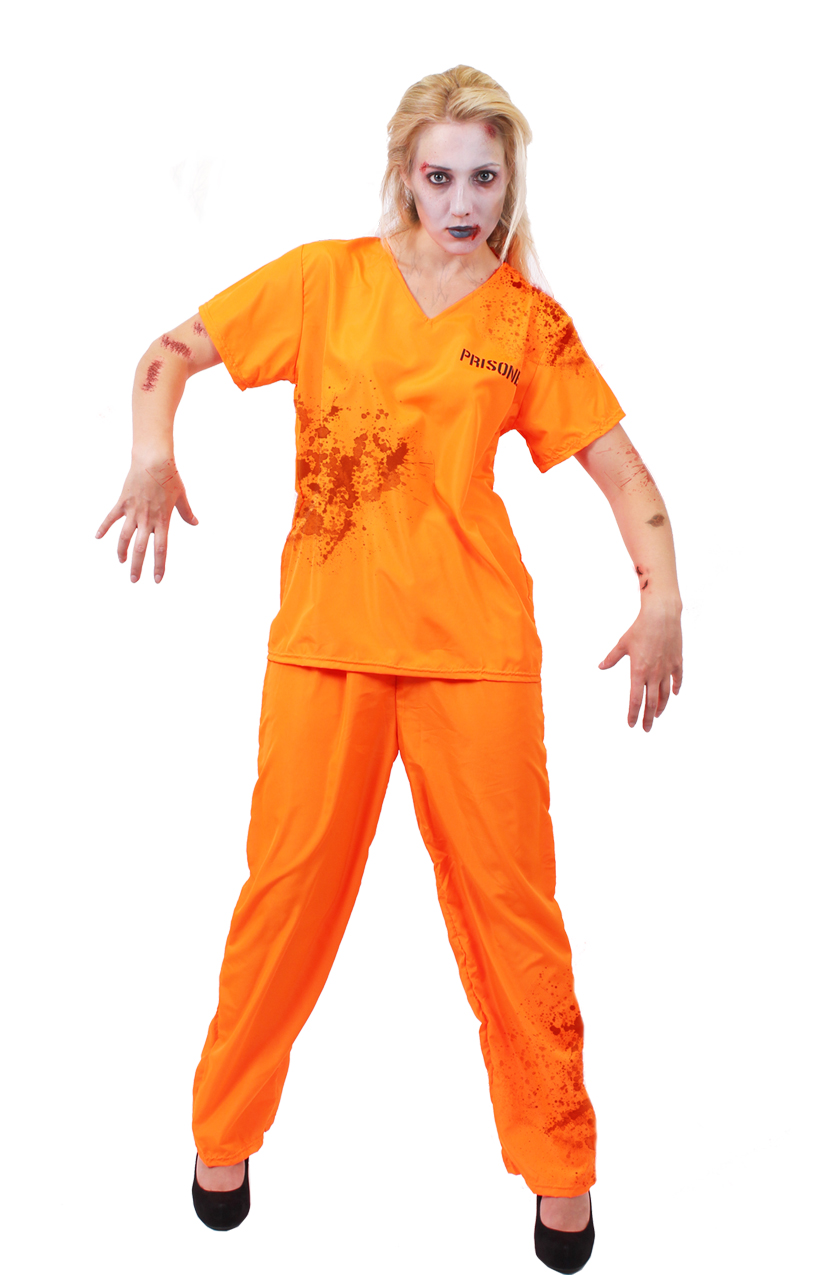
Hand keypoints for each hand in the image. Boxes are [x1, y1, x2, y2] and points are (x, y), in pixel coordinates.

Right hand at [95, 458, 197, 581]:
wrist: (153, 460)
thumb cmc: (169, 477)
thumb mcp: (181, 496)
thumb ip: (187, 513)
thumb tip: (196, 523)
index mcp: (163, 521)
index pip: (161, 549)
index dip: (159, 566)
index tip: (157, 580)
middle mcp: (147, 519)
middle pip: (141, 549)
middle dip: (137, 566)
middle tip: (134, 580)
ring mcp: (133, 512)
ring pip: (124, 537)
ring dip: (121, 551)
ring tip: (121, 562)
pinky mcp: (122, 503)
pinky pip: (110, 518)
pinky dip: (103, 527)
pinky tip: (97, 537)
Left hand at [599, 601, 682, 730]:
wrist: (661, 615)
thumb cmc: (640, 628)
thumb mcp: (622, 644)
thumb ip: (612, 658)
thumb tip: (601, 666)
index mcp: (638, 672)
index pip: (635, 700)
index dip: (633, 714)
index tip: (631, 724)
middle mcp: (654, 674)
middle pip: (651, 703)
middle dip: (647, 718)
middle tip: (646, 729)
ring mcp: (667, 669)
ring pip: (665, 694)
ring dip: (661, 706)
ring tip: (656, 715)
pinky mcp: (677, 662)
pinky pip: (677, 679)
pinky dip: (675, 688)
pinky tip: (673, 695)